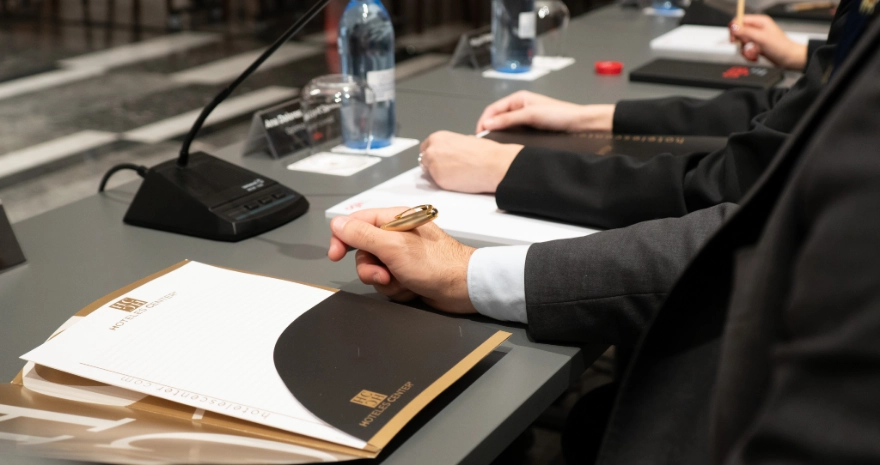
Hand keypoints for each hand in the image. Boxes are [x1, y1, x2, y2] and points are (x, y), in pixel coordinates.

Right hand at [327, 208, 476, 313]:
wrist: (463, 288)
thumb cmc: (436, 263)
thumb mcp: (392, 247)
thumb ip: (362, 235)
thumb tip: (337, 223)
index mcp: (394, 220)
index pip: (356, 223)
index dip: (342, 239)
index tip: (335, 255)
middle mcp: (397, 236)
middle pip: (363, 252)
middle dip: (371, 269)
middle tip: (386, 275)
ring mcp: (402, 256)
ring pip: (374, 271)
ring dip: (386, 282)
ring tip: (404, 282)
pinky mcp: (407, 274)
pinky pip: (387, 284)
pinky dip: (397, 289)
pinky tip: (411, 288)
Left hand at [419, 131, 522, 193]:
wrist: (493, 164)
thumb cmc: (484, 152)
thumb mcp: (464, 140)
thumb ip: (450, 146)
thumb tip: (449, 151)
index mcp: (438, 138)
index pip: (425, 148)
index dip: (433, 155)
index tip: (438, 159)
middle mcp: (432, 151)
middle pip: (424, 161)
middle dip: (433, 165)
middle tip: (447, 169)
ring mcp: (434, 166)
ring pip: (430, 174)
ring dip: (438, 175)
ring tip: (456, 175)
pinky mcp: (439, 181)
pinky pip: (437, 184)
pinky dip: (445, 184)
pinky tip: (458, 180)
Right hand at [476, 90, 615, 132]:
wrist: (579, 125)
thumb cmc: (560, 115)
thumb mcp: (531, 115)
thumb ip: (508, 119)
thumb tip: (488, 124)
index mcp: (518, 99)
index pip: (493, 110)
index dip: (484, 121)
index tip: (479, 135)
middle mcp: (520, 108)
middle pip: (497, 118)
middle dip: (489, 129)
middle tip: (483, 142)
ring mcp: (525, 119)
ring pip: (505, 127)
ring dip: (498, 135)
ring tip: (493, 145)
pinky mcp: (530, 129)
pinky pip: (514, 133)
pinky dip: (508, 139)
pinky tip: (507, 146)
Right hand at [729, 15, 807, 70]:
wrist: (788, 58)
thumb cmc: (780, 47)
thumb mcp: (761, 38)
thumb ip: (746, 32)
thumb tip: (733, 27)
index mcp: (760, 21)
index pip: (741, 20)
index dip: (735, 28)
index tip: (734, 37)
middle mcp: (757, 28)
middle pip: (739, 31)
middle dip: (739, 41)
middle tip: (742, 46)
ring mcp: (756, 38)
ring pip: (741, 42)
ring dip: (744, 50)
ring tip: (752, 53)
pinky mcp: (756, 46)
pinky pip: (746, 50)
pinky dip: (748, 55)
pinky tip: (754, 57)